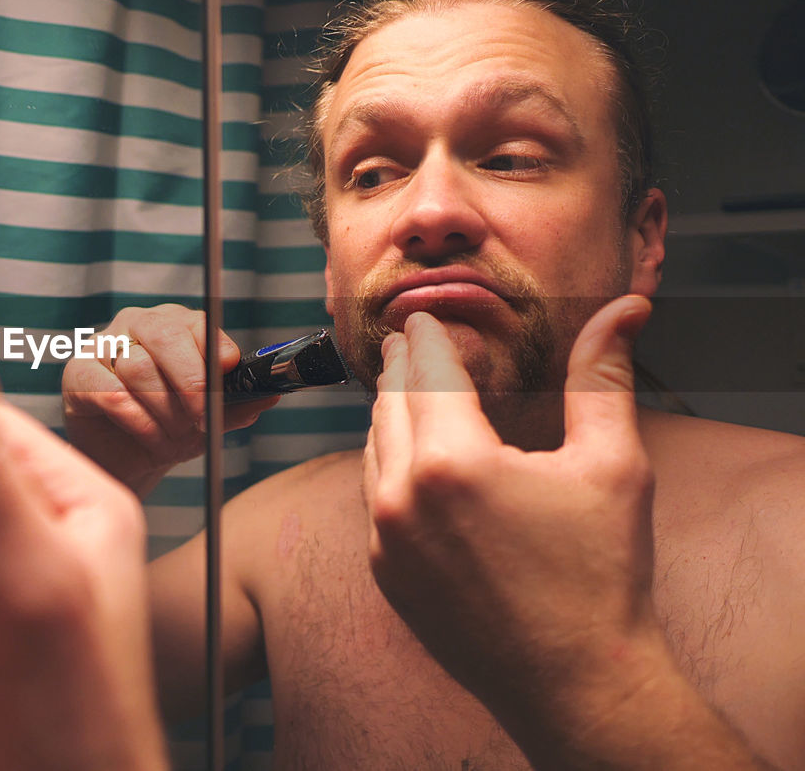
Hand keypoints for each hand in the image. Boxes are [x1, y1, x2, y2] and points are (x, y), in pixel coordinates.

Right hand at [62, 304, 277, 495]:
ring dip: (163, 412)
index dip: (215, 351)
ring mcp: (104, 345)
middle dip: (191, 383)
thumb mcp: (210, 420)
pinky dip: (138, 422)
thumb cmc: (168, 428)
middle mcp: (139, 325)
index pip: (198, 322)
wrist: (125, 459)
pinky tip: (150, 438)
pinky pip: (111, 393)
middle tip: (202, 420)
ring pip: (139, 367)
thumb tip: (270, 395)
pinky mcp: (78, 373)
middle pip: (166, 335)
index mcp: (176, 325)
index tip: (227, 380)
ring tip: (174, 439)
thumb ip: (237, 405)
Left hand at [364, 295, 667, 748]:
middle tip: (405, 340)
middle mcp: (402, 498)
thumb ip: (601, 378)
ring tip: (402, 388)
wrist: (578, 684)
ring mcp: (385, 540)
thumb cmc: (602, 577)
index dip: (426, 337)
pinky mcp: (384, 573)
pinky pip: (372, 498)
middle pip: (390, 405)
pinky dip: (384, 465)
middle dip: (400, 367)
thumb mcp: (612, 465)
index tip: (419, 315)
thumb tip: (622, 311)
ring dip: (387, 413)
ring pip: (373, 450)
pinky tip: (403, 455)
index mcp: (452, 462)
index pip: (427, 372)